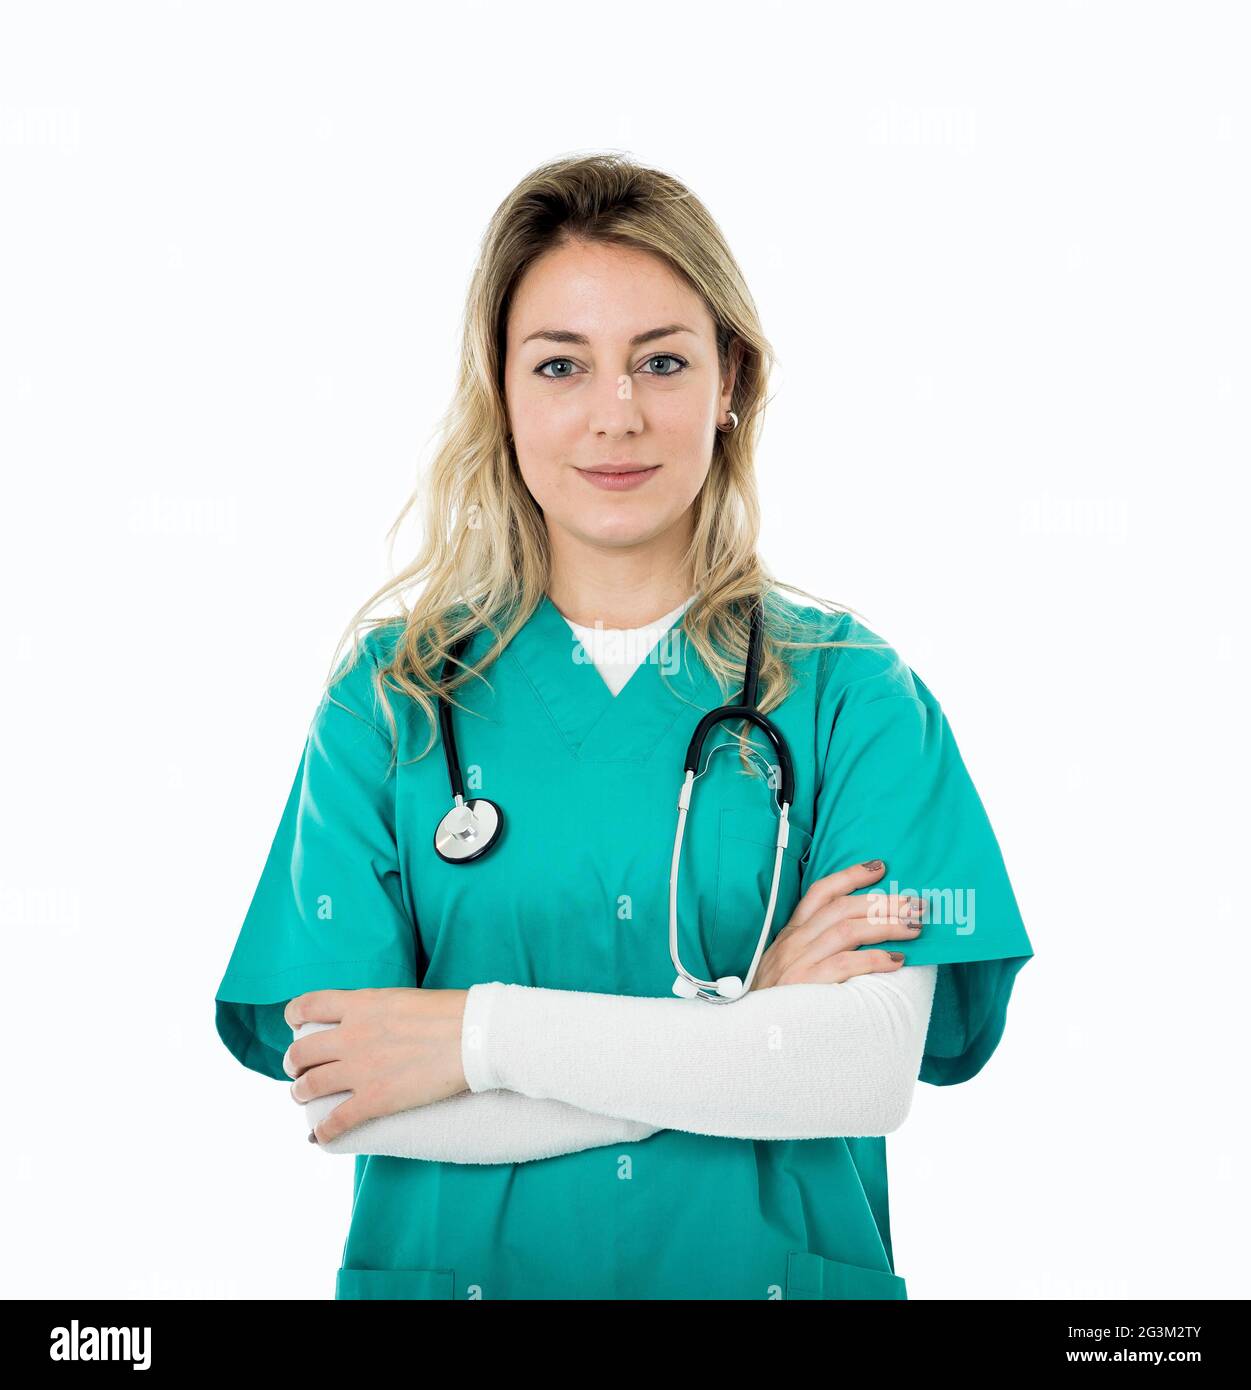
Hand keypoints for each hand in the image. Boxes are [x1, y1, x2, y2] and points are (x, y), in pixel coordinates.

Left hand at [283, 987, 468, 1144]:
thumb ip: (376, 1010)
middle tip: (300, 1070)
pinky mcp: (375, 1100)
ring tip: (305, 1097)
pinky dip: (323, 1131)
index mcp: (360, 1005)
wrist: (476, 1035)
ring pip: (309, 1086)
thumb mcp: (402, 997)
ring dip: (301, 1095)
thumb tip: (371, 1021)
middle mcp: (352, 1036)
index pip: (307, 1006)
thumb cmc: (451, 1012)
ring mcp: (361, 1069)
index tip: (296, 1025)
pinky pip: (335, 1121)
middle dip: (295, 1064)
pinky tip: (321, 1135)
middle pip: (301, 1051)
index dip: (294, 1017)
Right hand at [748, 859, 924, 989]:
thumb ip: (814, 951)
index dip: (851, 876)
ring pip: (847, 929)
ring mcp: (797, 961)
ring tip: (914, 928)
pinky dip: (874, 959)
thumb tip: (860, 939)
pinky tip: (897, 961)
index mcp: (790, 935)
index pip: (820, 893)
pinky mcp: (804, 984)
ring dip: (886, 925)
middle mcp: (793, 942)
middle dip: (882, 902)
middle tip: (916, 904)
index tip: (880, 867)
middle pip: (841, 908)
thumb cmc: (776, 1005)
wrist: (749, 1036)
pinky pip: (845, 963)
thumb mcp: (786, 968)